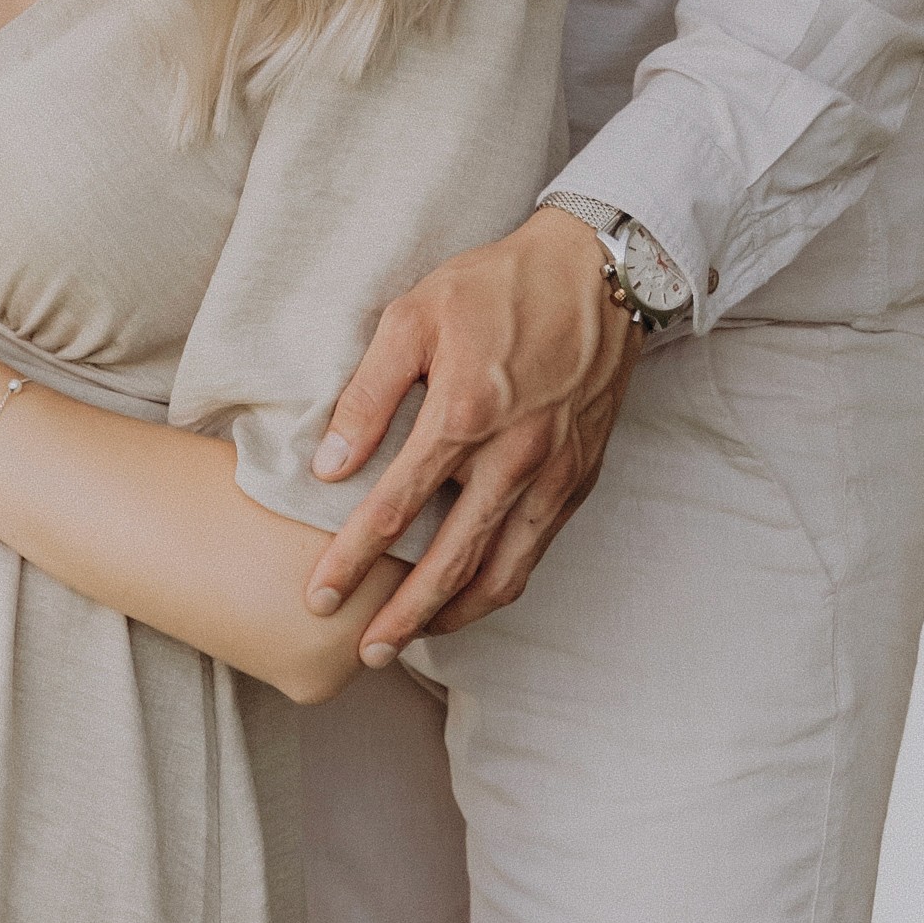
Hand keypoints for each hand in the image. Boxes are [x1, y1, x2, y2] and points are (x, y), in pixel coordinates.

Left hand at [305, 206, 634, 662]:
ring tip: (413, 639)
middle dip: (403, 617)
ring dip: (455, 615)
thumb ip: (368, 394)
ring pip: (503, 573)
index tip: (320, 594)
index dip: (352, 560)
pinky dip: (500, 584)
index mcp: (466, 415)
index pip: (396, 509)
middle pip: (451, 563)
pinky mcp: (580, 479)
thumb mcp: (415, 316)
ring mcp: (554, 475)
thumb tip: (330, 466)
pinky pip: (536, 551)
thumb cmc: (498, 286)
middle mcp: (515, 458)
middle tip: (365, 651)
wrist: (603, 272)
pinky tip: (469, 595)